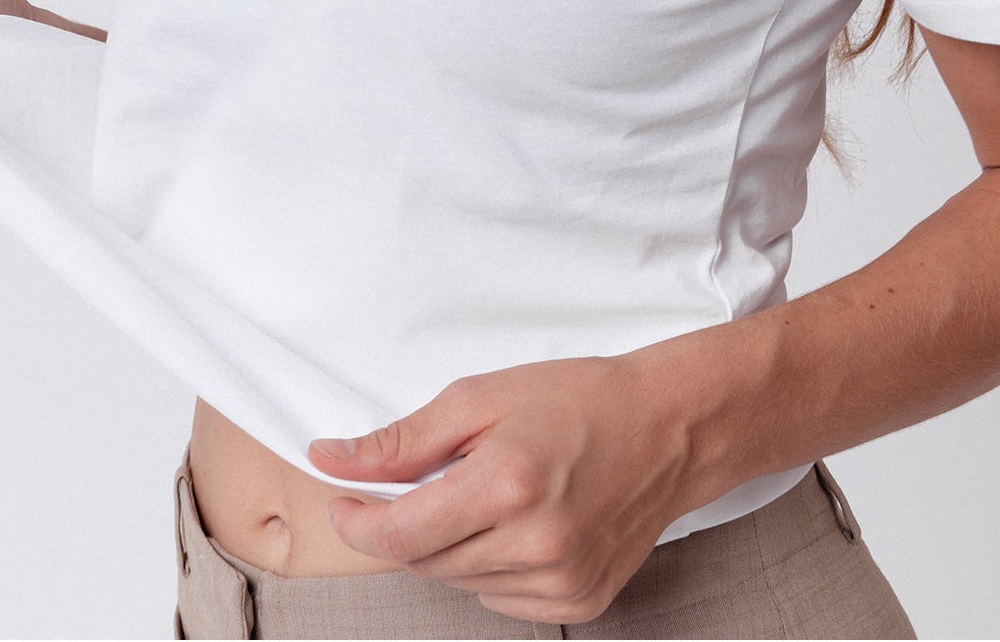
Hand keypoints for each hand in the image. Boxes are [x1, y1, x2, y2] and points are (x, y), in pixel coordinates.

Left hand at [306, 352, 694, 622]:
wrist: (667, 427)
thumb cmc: (578, 400)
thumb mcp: (482, 397)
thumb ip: (403, 440)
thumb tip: (332, 460)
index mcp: (508, 485)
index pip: (399, 536)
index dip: (357, 523)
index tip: (343, 501)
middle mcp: (536, 544)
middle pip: (424, 561)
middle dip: (410, 523)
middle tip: (438, 476)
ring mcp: (561, 581)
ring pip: (459, 582)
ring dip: (452, 544)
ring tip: (491, 491)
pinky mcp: (579, 602)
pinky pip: (499, 598)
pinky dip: (490, 565)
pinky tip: (520, 523)